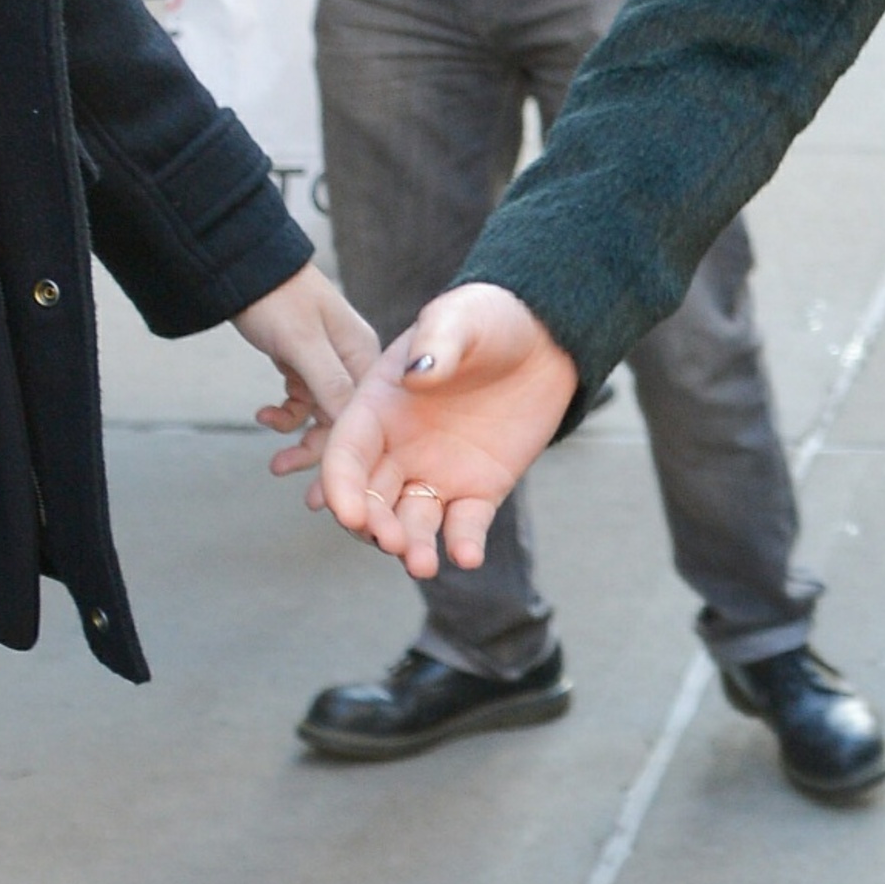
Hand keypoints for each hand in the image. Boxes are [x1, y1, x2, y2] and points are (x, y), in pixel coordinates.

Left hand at [232, 263, 378, 478]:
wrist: (243, 268)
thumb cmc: (277, 298)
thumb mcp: (303, 345)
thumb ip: (329, 385)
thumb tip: (354, 431)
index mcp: (365, 357)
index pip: (363, 417)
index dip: (345, 454)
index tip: (324, 490)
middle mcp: (353, 361)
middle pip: (344, 421)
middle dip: (317, 453)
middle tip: (288, 477)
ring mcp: (329, 363)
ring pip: (321, 415)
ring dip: (296, 436)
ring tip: (273, 459)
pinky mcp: (305, 362)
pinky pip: (303, 400)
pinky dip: (285, 413)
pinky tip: (264, 414)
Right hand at [318, 282, 579, 579]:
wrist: (544, 340)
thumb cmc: (489, 319)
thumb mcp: (461, 318)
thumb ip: (437, 340)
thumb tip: (418, 375)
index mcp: (378, 407)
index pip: (345, 454)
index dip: (340, 486)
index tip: (347, 514)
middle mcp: (399, 447)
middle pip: (371, 497)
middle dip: (375, 525)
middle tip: (392, 542)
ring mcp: (437, 472)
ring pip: (412, 520)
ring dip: (411, 546)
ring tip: (422, 565)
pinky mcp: (479, 489)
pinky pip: (464, 525)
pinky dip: (462, 544)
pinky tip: (466, 557)